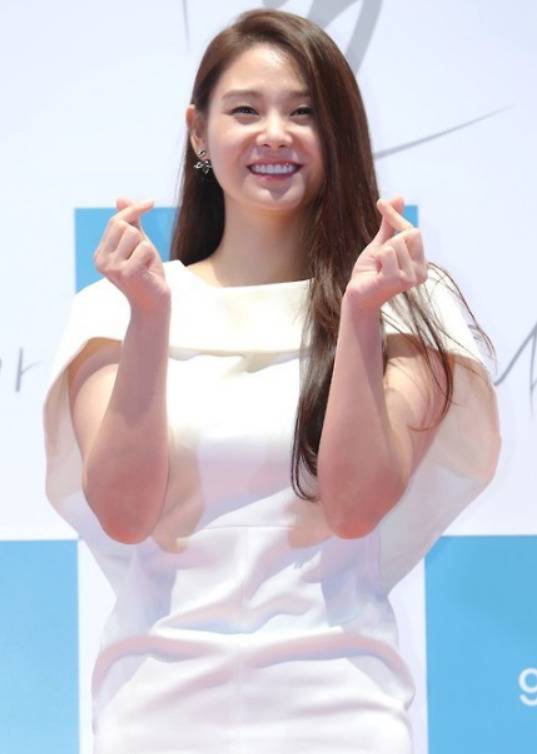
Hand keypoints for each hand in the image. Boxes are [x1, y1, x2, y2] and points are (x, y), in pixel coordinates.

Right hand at [93, 196, 170, 313]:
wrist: (154, 305)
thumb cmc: (147, 275)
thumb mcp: (139, 245)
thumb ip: (132, 223)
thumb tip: (120, 197)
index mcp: (100, 254)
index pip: (116, 222)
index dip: (133, 210)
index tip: (152, 202)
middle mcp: (101, 260)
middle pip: (123, 225)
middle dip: (141, 237)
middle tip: (144, 258)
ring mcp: (111, 267)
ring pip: (134, 234)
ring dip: (147, 248)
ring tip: (146, 266)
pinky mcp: (126, 272)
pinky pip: (144, 248)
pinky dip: (151, 258)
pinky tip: (148, 272)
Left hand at [345, 195, 427, 310]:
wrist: (357, 295)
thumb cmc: (371, 272)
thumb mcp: (381, 244)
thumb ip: (391, 223)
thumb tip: (400, 197)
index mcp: (421, 262)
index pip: (413, 229)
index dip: (395, 218)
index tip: (380, 204)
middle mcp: (421, 271)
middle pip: (409, 233)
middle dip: (388, 241)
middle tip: (380, 259)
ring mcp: (411, 277)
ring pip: (397, 242)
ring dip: (381, 253)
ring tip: (379, 269)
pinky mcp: (398, 280)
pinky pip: (387, 252)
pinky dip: (378, 258)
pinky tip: (377, 273)